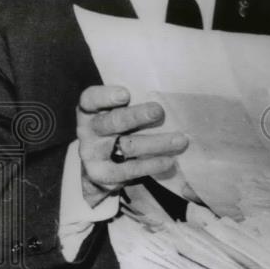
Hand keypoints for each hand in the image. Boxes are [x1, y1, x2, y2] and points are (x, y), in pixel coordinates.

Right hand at [76, 85, 187, 206]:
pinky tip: (169, 161)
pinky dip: (152, 164)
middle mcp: (89, 130)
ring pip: (127, 145)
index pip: (91, 99)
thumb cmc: (119, 128)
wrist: (100, 165)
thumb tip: (169, 97)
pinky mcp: (102, 174)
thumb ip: (134, 104)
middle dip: (136, 116)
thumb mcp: (118, 112)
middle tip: (159, 111)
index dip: (106, 96)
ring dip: (157, 142)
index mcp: (90, 110)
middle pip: (112, 122)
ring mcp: (93, 153)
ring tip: (180, 140)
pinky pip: (130, 169)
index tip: (125, 94)